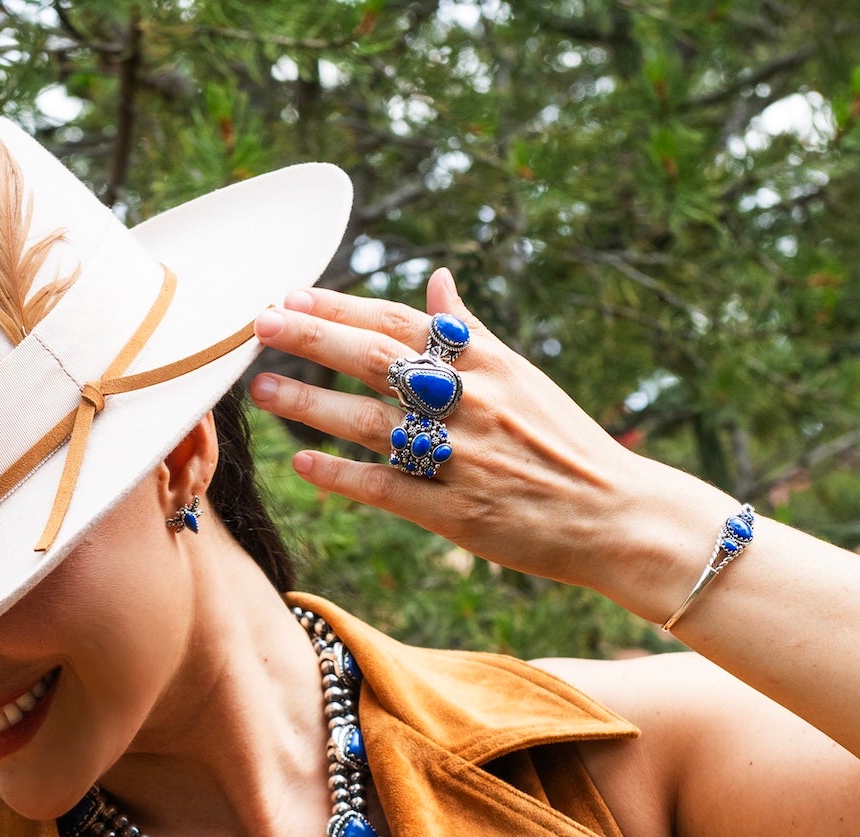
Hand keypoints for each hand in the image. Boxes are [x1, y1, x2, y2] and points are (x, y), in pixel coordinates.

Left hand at [248, 266, 720, 621]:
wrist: (616, 515)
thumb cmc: (564, 446)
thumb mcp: (523, 377)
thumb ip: (471, 333)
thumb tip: (436, 282)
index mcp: (486, 363)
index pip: (400, 322)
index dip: (341, 307)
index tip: (291, 296)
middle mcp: (472, 401)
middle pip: (377, 359)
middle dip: (313, 338)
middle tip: (258, 324)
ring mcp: (463, 457)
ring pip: (371, 422)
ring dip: (311, 404)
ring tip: (263, 390)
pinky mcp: (457, 512)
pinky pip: (387, 488)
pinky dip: (342, 475)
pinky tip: (302, 465)